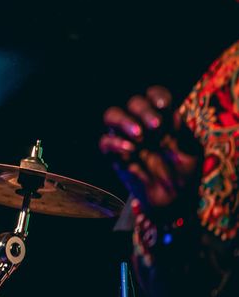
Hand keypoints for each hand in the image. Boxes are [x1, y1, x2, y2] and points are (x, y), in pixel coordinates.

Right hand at [99, 85, 199, 208]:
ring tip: (139, 135)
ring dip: (124, 121)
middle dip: (143, 110)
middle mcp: (142, 123)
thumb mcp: (191, 151)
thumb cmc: (185, 172)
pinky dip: (115, 143)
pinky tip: (130, 150)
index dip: (156, 96)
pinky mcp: (115, 156)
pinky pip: (105, 142)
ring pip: (112, 115)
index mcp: (162, 118)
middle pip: (133, 102)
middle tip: (155, 126)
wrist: (174, 200)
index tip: (163, 106)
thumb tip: (170, 115)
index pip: (154, 95)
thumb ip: (182, 133)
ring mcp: (126, 138)